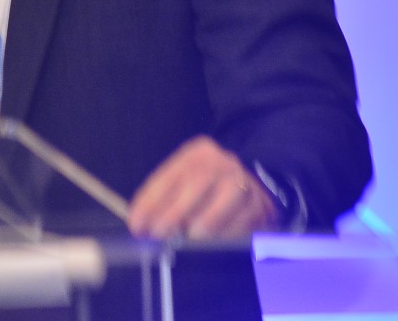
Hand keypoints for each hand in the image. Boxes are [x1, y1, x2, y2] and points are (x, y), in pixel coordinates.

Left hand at [128, 137, 275, 240]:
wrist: (251, 188)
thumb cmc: (207, 190)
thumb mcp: (184, 184)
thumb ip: (163, 199)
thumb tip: (139, 223)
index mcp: (199, 153)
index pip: (171, 174)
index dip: (151, 200)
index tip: (136, 223)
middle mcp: (224, 162)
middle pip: (197, 183)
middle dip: (173, 212)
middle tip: (158, 234)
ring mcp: (245, 183)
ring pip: (223, 202)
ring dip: (201, 225)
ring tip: (185, 240)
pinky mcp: (261, 206)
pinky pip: (241, 223)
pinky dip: (223, 235)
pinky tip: (211, 243)